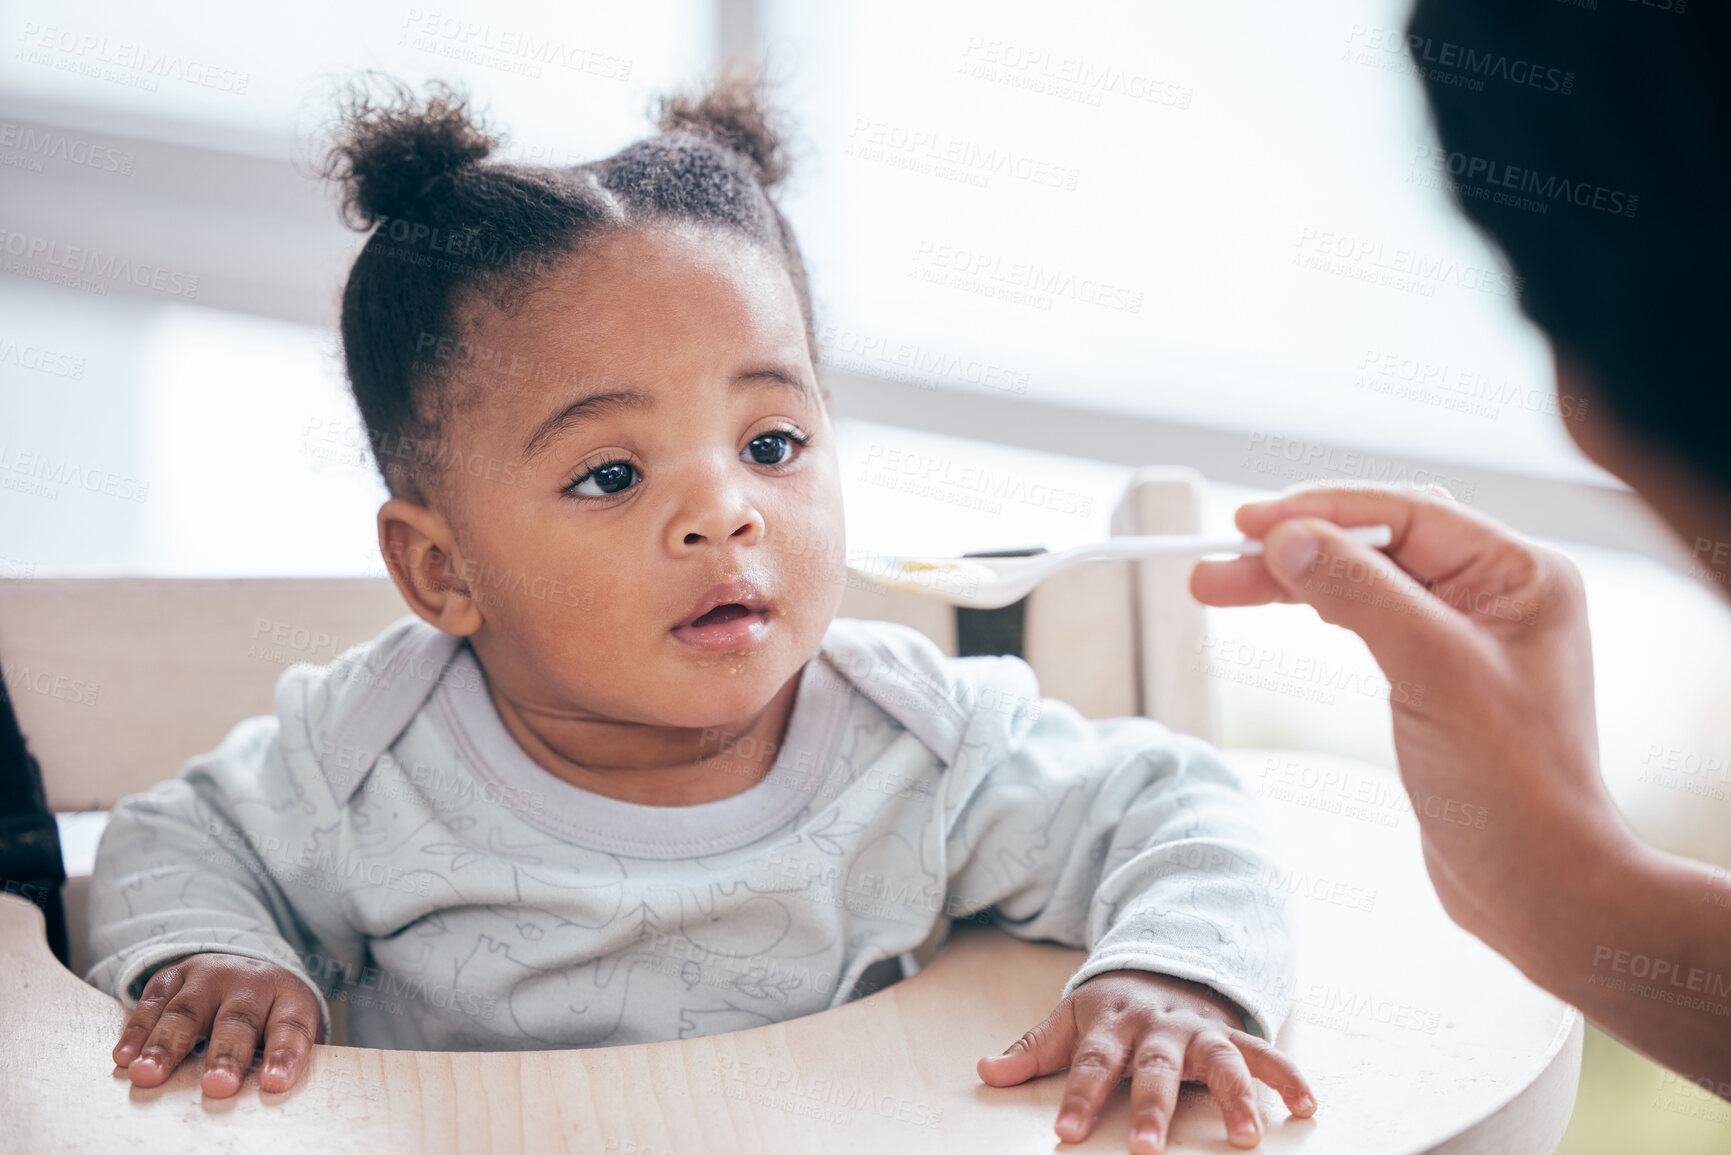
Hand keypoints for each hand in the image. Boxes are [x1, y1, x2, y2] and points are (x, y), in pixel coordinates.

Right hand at [111, 952, 323, 1097]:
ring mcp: (210, 975)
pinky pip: (153, 1001)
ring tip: (149, 1074)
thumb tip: (263, 1102)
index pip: (291, 1026)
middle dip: (226, 1054)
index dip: (284, 1054)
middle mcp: (251, 982)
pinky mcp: (174, 976)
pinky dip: (138, 1030)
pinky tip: (126, 1056)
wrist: (246, 970)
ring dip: (167, 1044)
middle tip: (217, 1085)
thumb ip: (276, 1060)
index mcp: (288, 997)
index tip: (275, 1083)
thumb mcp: (285, 1031)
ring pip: (188, 1010)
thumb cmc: (268, 1018)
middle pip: (238, 1019)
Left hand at [977, 969, 1314, 1152]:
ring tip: (1247, 1136)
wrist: (1163, 962)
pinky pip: (1266, 1053)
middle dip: (1152, 1106)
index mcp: (1112, 1022)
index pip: (1090, 1062)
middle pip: (1154, 1067)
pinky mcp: (1233, 1033)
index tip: (1066, 1134)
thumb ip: (1032, 1050)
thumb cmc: (1112, 1007)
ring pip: (1220, 1059)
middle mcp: (1158, 1025)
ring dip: (1236, 1095)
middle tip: (1145, 1147)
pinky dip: (1288, 1077)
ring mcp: (1199, 1028)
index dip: (1078, 1097)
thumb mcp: (1069, 1019)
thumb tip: (985, 1072)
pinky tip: (1306, 1106)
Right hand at [1189, 484, 1621, 970]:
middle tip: (1218, 564)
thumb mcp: (1429, 670)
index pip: (1405, 514)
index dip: (1319, 511)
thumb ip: (1359, 592)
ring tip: (1221, 587)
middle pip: (1378, 543)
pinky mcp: (1439, 675)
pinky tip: (1283, 606)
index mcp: (1521, 573)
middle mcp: (1499, 593)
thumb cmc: (1510, 783)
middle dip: (1295, 546)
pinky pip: (1369, 618)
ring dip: (1295, 579)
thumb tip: (1289, 536)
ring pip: (1365, 579)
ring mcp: (1469, 634)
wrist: (1536, 884)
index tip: (1247, 522)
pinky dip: (1319, 609)